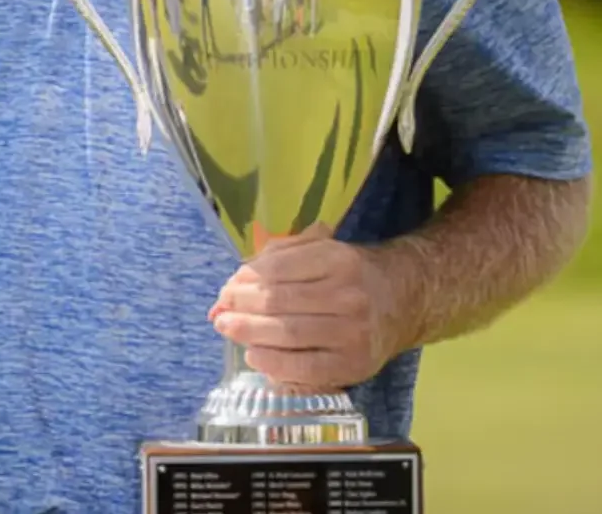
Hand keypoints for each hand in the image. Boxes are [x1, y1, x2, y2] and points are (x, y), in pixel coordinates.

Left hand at [208, 223, 406, 390]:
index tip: (227, 288)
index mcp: (337, 258)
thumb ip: (275, 259)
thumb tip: (231, 286)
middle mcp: (348, 294)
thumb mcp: (319, 250)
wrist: (399, 301)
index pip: (277, 269)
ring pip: (288, 335)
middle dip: (241, 307)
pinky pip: (304, 369)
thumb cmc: (347, 274)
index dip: (245, 280)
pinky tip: (254, 355)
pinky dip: (273, 363)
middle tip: (220, 311)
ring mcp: (353, 332)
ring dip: (249, 333)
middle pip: (278, 302)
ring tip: (227, 329)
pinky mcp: (354, 366)